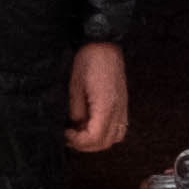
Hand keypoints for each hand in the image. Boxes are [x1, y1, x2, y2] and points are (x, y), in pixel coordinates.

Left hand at [66, 41, 132, 155]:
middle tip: (69, 137)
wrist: (103, 44)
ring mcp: (122, 107)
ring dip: (96, 141)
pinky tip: (92, 125)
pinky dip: (106, 133)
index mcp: (106, 105)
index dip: (78, 141)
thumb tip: (75, 126)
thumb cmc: (88, 60)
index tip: (65, 134)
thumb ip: (75, 111)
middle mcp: (118, 110)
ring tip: (81, 133)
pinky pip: (118, 128)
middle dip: (85, 145)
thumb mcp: (74, 86)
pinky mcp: (122, 104)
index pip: (95, 138)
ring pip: (114, 138)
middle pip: (105, 143)